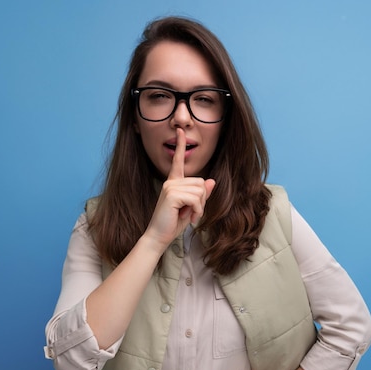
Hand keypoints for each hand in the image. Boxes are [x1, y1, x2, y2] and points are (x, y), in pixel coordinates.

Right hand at [145, 128, 214, 250]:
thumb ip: (201, 194)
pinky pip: (196, 198)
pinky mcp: (172, 194)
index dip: (180, 146)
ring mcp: (170, 187)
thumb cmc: (172, 223)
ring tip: (189, 216)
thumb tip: (211, 180)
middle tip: (192, 213)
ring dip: (200, 207)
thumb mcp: (191, 208)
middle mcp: (170, 182)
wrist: (159, 236)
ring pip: (199, 190)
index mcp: (173, 183)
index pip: (177, 161)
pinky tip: (190, 218)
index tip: (180, 131)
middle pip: (200, 182)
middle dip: (202, 200)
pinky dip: (198, 211)